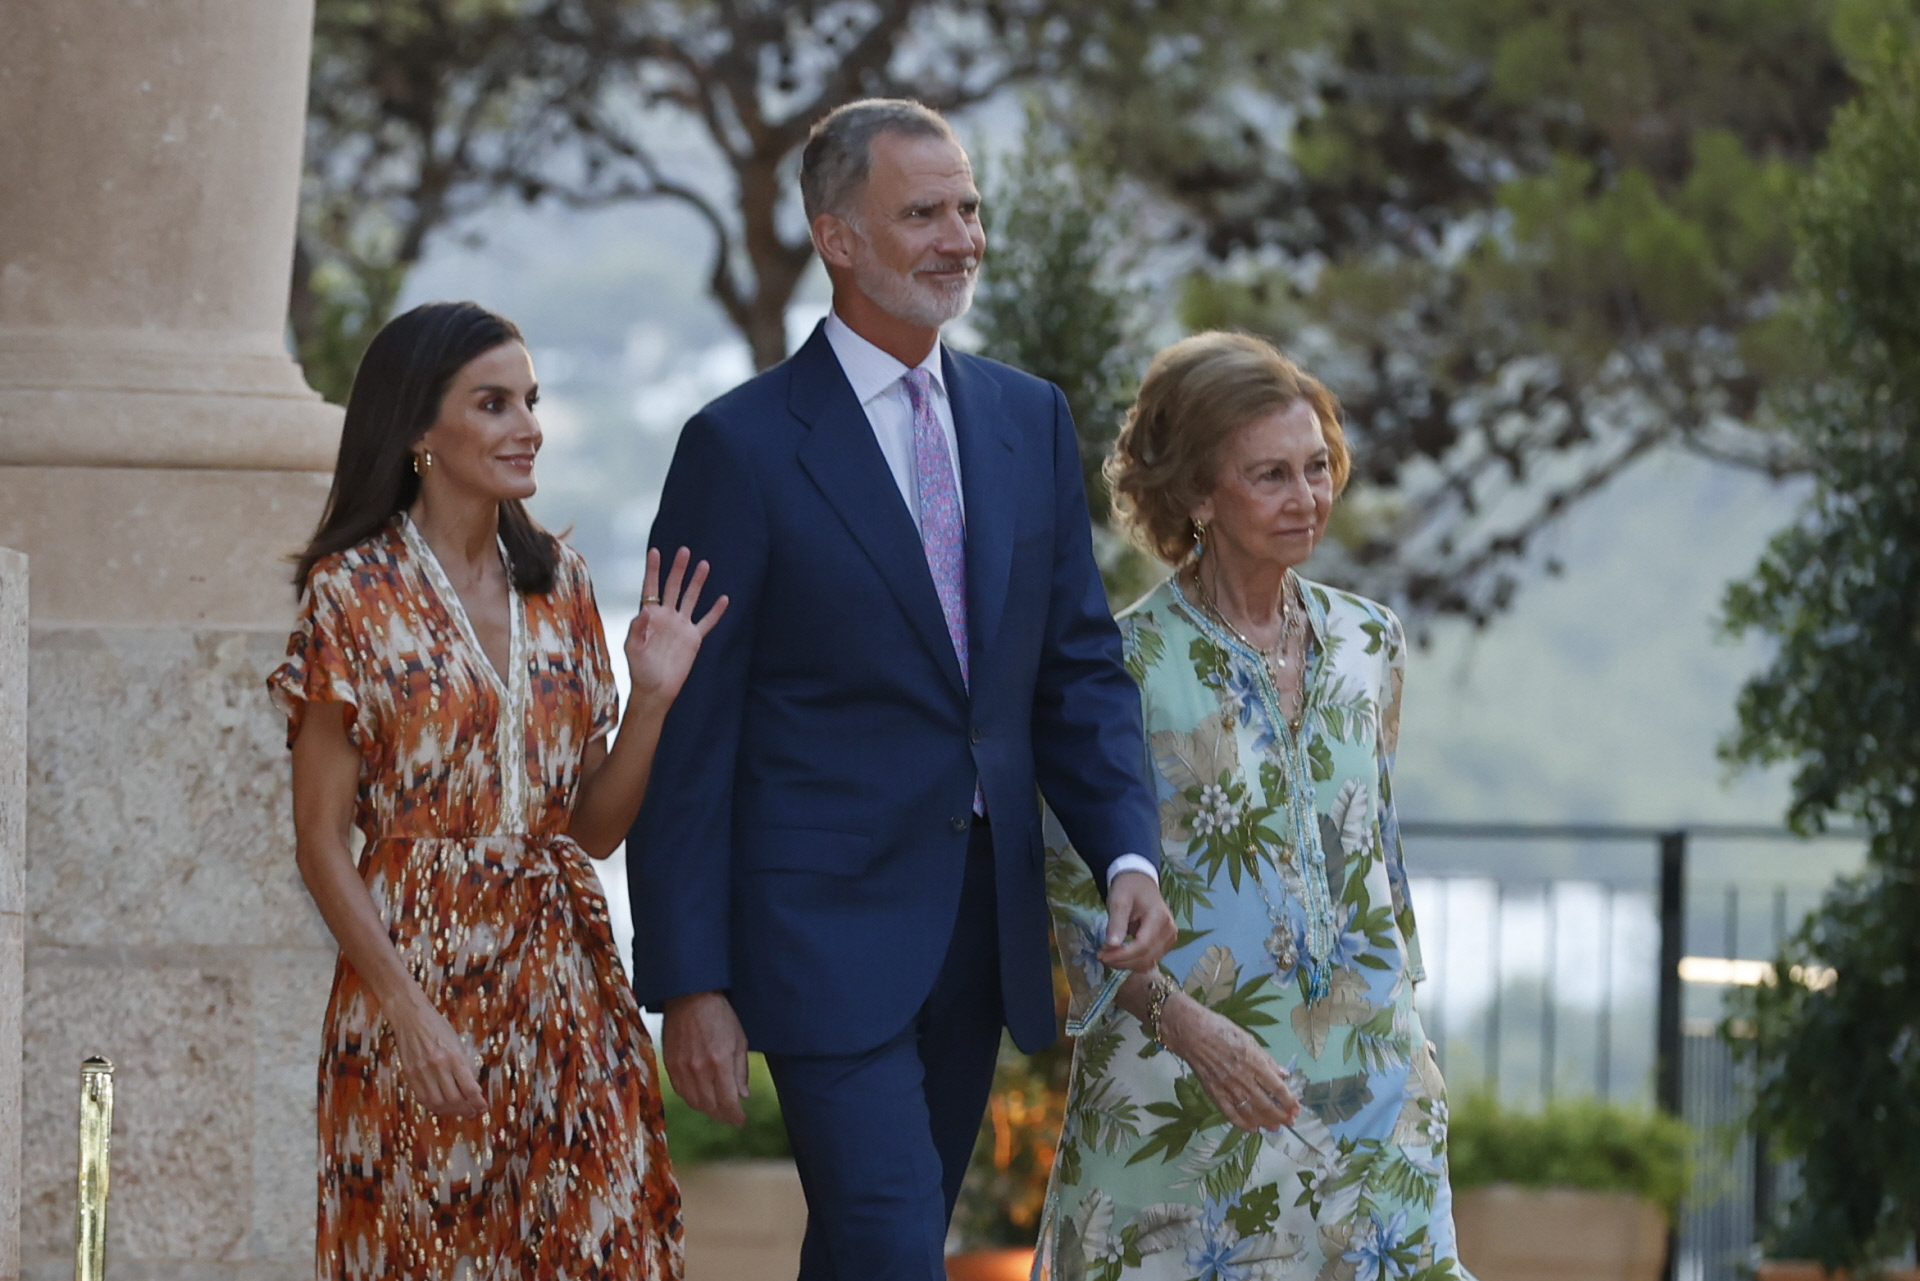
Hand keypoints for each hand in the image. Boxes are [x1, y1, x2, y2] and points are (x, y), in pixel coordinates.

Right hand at [392, 1000, 486, 1117]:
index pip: (469, 1088)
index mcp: (454, 1056)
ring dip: (450, 1111)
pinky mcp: (409, 1074)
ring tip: (458, 1111)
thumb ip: (464, 1065)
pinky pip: (422, 1098)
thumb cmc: (438, 1027)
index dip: (478, 1102)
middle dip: (465, 1109)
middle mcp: (438, 1065)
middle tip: (472, 1112)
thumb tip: (472, 1088)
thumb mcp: (457, 1042)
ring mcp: (421, 1071)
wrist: (411, 1016)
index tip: (483, 1108)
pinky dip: (433, 1106)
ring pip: (437, 1103)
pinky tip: (441, 1106)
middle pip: (454, 1099)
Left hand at [627, 547, 728, 703]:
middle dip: (678, 569)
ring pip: (691, 598)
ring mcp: (681, 626)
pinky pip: (707, 622)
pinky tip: (724, 598)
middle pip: (673, 587)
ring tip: (704, 564)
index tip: (655, 552)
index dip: (653, 570)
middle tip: (684, 551)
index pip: (651, 588)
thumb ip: (637, 629)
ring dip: (697, 582)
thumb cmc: (640, 670)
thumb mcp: (633, 649)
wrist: (656, 689)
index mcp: (650, 617)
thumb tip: (645, 610)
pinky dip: (716, 611)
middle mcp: (667, 616)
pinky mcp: (694, 638)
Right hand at [662, 990, 749, 1126]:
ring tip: (718, 1109)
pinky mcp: (669, 1065)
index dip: (735, 1116)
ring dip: (707, 1110)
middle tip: (731, 1117)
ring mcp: (681, 1068)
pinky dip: (692, 1099)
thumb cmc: (720, 1015)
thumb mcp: (740, 1040)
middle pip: (710, 1107)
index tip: (741, 1121)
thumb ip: (741, 1072)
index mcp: (720, 1062)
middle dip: (723, 1116)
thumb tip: (743, 1097)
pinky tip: (701, 1096)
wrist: (690, 997)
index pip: (727, 1102)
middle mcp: (699, 1069)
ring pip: (694, 1103)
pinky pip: (680, 1092)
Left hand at [1098, 869, 1177, 972]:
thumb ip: (1116, 923)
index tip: (1102, 955)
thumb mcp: (1118, 900)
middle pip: (1146, 957)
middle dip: (1121, 961)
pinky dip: (1132, 962)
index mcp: (1160, 917)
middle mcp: (1169, 931)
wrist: (1139, 882)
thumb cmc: (1128, 888)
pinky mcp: (1164, 944)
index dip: (1122, 955)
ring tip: (1107, 955)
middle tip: (1100, 955)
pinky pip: (1148, 960)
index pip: (1143, 945)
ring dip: (1126, 964)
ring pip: (1147, 962)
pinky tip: (1118, 956)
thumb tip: (1111, 945)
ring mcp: (1169, 939)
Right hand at [1160, 991, 1299, 1132]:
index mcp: (1254, 1062)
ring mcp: (1227, 1087)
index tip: (1297, 1108)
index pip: (1277, 1088)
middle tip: (1290, 1121)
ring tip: (1275, 1127)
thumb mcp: (1250, 1039)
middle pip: (1267, 1104)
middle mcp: (1243, 1078)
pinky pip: (1230, 1113)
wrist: (1192, 1032)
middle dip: (1281, 1116)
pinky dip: (1242, 1123)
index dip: (1289, 1101)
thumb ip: (1267, 1059)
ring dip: (1265, 1122)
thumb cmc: (1222, 1030)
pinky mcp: (1214, 1093)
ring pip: (1251, 1112)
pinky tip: (1252, 1128)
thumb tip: (1283, 1075)